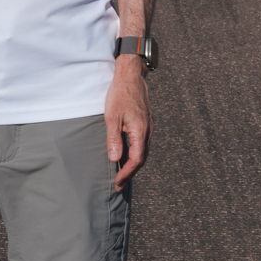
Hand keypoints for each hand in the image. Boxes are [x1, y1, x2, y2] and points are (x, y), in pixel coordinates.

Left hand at [105, 56, 150, 189]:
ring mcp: (148, 126)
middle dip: (130, 173)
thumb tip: (115, 159)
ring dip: (134, 164)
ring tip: (122, 173)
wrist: (131, 75)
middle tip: (119, 184)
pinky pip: (143, 143)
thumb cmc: (120, 95)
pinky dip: (136, 153)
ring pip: (143, 151)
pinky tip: (127, 154)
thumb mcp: (112, 117)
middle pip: (142, 159)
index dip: (127, 173)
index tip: (117, 182)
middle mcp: (148, 131)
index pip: (136, 160)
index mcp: (140, 131)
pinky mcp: (146, 122)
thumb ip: (114, 139)